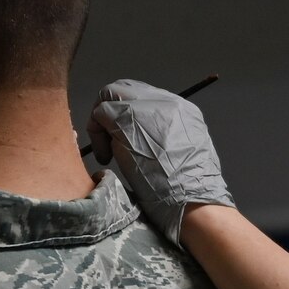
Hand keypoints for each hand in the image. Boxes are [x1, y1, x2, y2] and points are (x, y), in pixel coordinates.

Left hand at [87, 79, 235, 245]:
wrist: (192, 199)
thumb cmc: (190, 191)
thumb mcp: (185, 155)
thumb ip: (164, 138)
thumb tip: (139, 139)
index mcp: (182, 110)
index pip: (144, 97)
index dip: (128, 115)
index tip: (125, 140)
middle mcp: (166, 102)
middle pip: (125, 89)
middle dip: (111, 112)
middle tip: (109, 141)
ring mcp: (146, 107)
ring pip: (110, 95)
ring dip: (102, 122)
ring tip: (108, 152)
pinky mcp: (127, 118)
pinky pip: (100, 112)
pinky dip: (96, 134)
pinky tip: (105, 157)